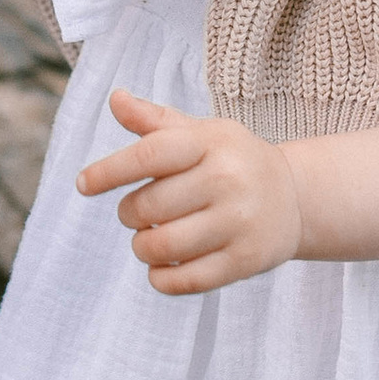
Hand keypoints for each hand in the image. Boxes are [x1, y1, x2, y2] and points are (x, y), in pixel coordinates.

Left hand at [75, 87, 303, 292]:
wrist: (295, 197)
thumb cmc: (232, 161)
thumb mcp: (201, 134)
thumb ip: (155, 121)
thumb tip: (115, 99)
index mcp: (211, 143)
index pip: (147, 156)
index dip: (107, 171)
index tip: (83, 184)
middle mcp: (227, 180)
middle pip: (147, 207)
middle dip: (129, 214)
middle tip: (137, 213)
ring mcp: (239, 223)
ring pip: (161, 247)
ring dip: (142, 247)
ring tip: (149, 239)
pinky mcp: (245, 261)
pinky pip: (184, 280)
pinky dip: (161, 278)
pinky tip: (161, 267)